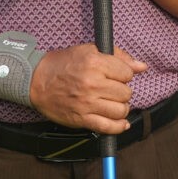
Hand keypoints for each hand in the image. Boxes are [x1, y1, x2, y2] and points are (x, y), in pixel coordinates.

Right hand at [27, 44, 148, 132]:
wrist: (35, 81)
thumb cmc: (63, 64)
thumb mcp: (89, 51)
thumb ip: (119, 57)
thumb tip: (142, 67)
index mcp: (95, 63)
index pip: (127, 73)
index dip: (123, 74)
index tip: (115, 75)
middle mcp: (92, 84)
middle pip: (126, 93)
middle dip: (122, 90)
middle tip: (111, 89)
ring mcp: (87, 103)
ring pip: (121, 110)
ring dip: (121, 107)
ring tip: (112, 103)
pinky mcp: (81, 119)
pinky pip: (108, 127)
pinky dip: (118, 127)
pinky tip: (121, 122)